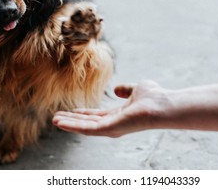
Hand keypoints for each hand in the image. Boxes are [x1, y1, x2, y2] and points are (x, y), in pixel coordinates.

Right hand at [52, 80, 166, 136]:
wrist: (162, 104)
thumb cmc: (154, 97)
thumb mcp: (136, 89)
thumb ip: (126, 90)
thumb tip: (116, 89)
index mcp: (118, 115)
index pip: (96, 116)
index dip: (81, 114)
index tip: (68, 111)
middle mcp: (113, 124)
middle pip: (88, 123)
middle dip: (72, 120)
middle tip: (56, 118)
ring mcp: (111, 128)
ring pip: (85, 128)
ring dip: (69, 124)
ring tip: (54, 121)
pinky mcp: (110, 129)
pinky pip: (87, 129)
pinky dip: (73, 126)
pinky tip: (61, 123)